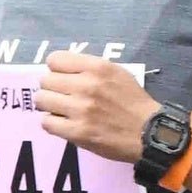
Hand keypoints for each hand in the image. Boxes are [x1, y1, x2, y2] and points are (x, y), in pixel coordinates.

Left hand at [35, 50, 159, 163]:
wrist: (149, 132)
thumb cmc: (133, 102)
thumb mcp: (118, 74)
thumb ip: (90, 69)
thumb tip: (61, 71)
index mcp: (98, 68)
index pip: (54, 60)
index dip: (57, 70)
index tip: (64, 78)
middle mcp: (87, 85)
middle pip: (45, 80)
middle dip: (53, 88)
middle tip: (64, 97)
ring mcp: (80, 109)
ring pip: (42, 100)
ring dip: (50, 106)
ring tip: (63, 110)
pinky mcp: (77, 131)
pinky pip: (47, 122)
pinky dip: (53, 123)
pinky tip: (66, 124)